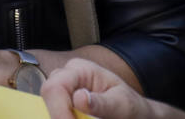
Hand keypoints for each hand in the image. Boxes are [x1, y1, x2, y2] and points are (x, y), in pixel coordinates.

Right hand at [41, 59, 171, 118]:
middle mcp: (67, 77)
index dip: (58, 111)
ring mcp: (62, 91)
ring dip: (63, 117)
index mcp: (81, 69)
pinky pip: (55, 114)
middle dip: (60, 117)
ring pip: (48, 108)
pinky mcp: (62, 104)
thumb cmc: (131, 106)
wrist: (136, 115)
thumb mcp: (123, 105)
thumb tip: (79, 98)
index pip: (55, 87)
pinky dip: (65, 118)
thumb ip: (103, 103)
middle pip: (48, 97)